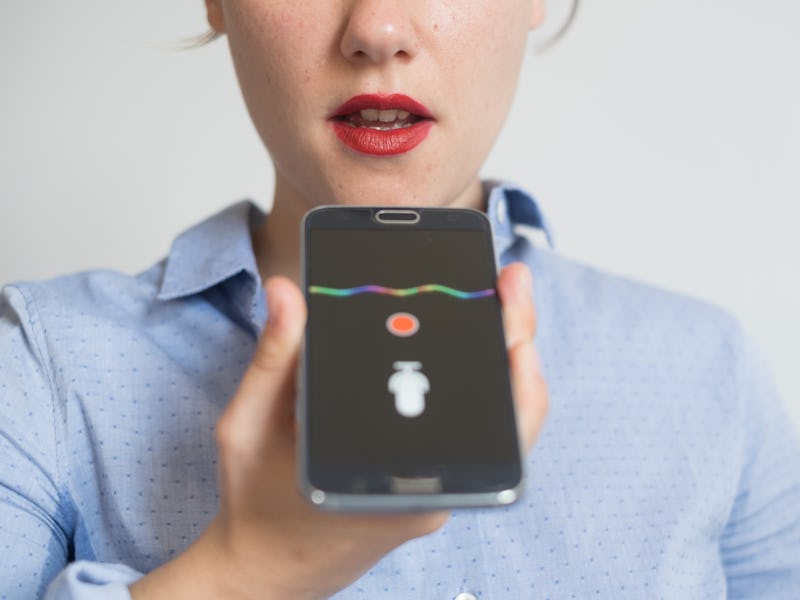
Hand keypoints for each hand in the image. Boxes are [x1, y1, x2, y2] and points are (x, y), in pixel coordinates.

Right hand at [130, 264, 546, 598]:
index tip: (510, 302)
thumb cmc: (256, 504)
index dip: (508, 354)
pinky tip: (473, 347)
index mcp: (397, 483)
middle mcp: (431, 492)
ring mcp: (436, 493)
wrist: (266, 571)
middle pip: (506, 412)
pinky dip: (482, 386)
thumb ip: (275, 358)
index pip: (488, 420)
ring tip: (503, 303)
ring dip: (503, 360)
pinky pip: (475, 435)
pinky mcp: (430, 489)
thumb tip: (289, 292)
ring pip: (498, 425)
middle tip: (513, 281)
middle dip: (515, 336)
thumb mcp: (250, 426)